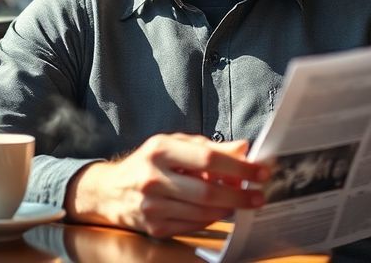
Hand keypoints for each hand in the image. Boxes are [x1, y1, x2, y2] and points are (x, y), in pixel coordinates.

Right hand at [66, 133, 269, 237]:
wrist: (109, 190)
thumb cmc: (148, 162)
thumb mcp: (174, 144)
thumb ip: (209, 147)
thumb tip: (243, 148)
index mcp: (160, 150)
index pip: (208, 158)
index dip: (239, 166)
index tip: (260, 171)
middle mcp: (154, 177)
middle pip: (207, 191)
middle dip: (239, 195)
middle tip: (258, 196)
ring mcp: (152, 206)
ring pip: (203, 212)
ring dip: (228, 208)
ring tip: (242, 201)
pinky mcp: (154, 227)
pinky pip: (193, 225)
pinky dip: (211, 218)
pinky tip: (220, 210)